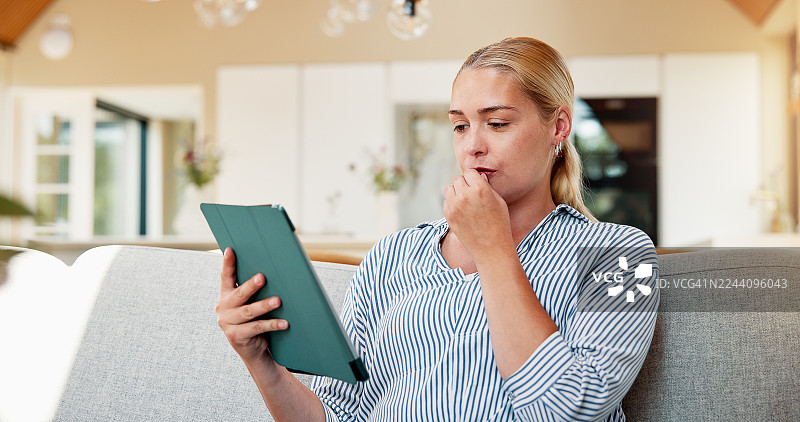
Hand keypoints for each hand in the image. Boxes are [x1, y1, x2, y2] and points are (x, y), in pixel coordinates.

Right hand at [216, 248, 287, 363]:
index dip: (228, 263)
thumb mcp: (252, 304)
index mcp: (226, 296)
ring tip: (278, 301)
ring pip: (249, 312)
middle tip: (263, 277)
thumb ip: (255, 290)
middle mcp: (223, 308)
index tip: (230, 250)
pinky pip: (257, 328)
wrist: (255, 351)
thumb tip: (274, 271)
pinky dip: (272, 324)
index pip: (226, 277)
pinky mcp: (236, 336)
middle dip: (251, 285)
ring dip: (264, 305)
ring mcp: (228, 323)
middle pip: (239, 294)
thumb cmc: (256, 321)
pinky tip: (284, 323)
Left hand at [443, 169, 513, 258]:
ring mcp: (455, 206)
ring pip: (449, 189)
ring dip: (456, 192)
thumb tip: (479, 177)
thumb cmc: (499, 224)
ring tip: (465, 201)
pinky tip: (462, 211)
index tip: (476, 183)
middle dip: (464, 184)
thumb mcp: (499, 202)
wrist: (491, 248)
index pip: (469, 172)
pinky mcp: (448, 216)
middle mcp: (465, 195)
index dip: (473, 177)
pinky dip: (452, 204)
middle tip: (471, 193)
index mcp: (480, 189)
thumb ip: (487, 187)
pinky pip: (446, 202)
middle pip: (458, 179)